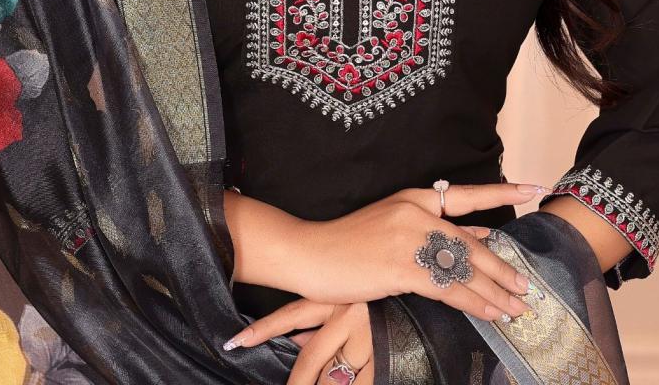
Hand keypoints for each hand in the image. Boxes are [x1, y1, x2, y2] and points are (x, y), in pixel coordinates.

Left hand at [229, 298, 373, 383]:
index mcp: (335, 297)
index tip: (235, 343)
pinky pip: (363, 384)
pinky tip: (345, 384)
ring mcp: (369, 337)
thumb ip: (319, 320)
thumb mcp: (346, 299)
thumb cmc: (380, 298)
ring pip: (335, 378)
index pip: (291, 315)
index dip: (262, 331)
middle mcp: (349, 315)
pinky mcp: (387, 356)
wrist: (423, 284)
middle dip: (296, 384)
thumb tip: (294, 341)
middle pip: (311, 359)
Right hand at [293, 181, 548, 321]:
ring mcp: (409, 238)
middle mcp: (416, 212)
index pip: (466, 194)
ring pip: (464, 267)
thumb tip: (475, 238)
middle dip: (503, 267)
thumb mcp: (394, 225)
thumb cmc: (350, 243)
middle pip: (470, 242)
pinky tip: (490, 313)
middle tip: (527, 285)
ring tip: (517, 306)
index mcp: (415, 198)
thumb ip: (433, 230)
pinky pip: (448, 288)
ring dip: (495, 290)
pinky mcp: (401, 266)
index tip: (533, 187)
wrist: (311, 253)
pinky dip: (474, 303)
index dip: (502, 192)